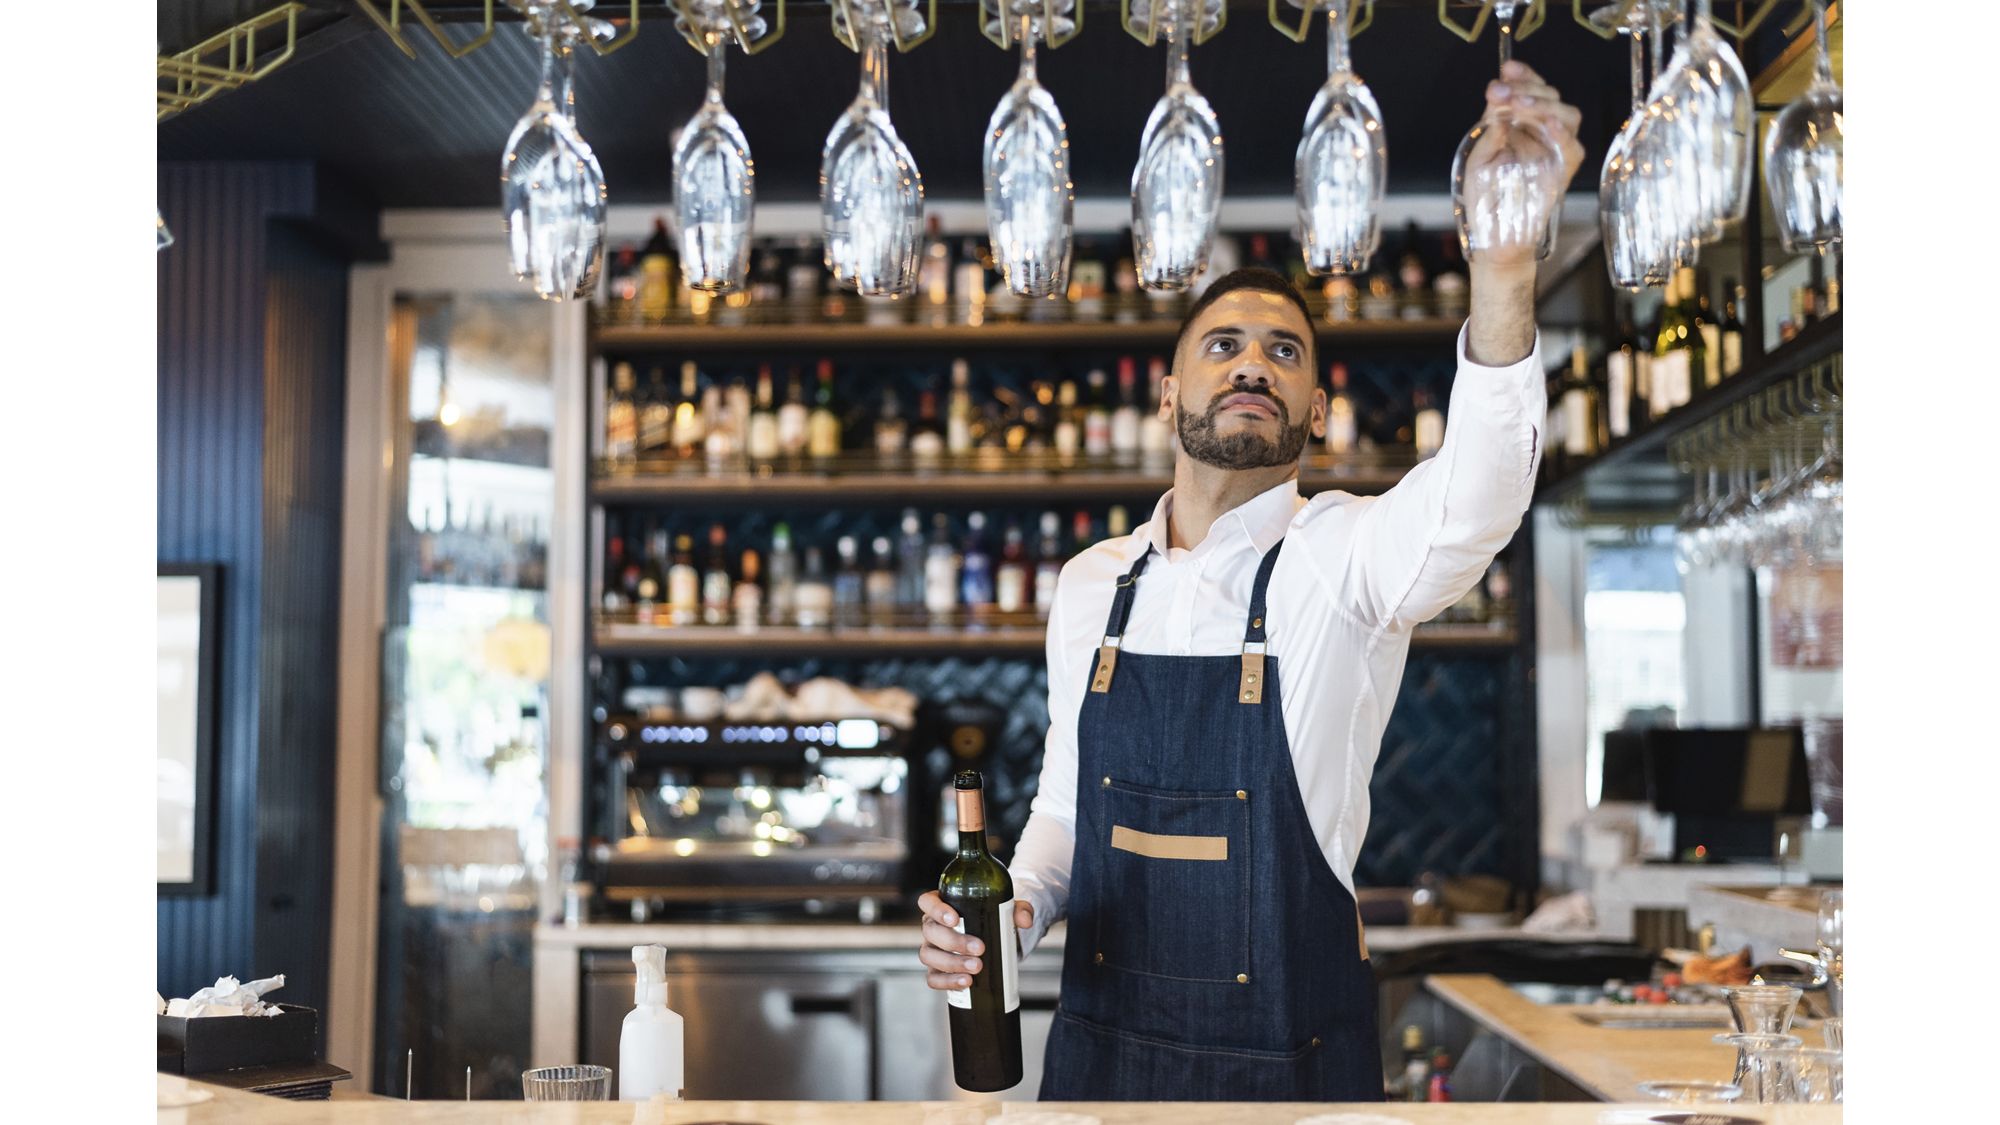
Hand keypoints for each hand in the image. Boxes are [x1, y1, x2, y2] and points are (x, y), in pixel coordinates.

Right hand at [917, 891, 1033, 990]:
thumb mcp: (1006, 909)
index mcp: (943, 905)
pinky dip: (948, 982)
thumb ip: (1019, 910)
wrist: (993, 939)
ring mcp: (932, 949)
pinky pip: (933, 978)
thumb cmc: (993, 918)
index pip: (928, 902)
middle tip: (979, 948)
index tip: (955, 919)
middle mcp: (932, 926)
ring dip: (952, 963)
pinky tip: (966, 982)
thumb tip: (1025, 921)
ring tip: (976, 968)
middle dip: (954, 941)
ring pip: (929, 955)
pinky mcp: (936, 970)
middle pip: (931, 931)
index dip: (936, 910)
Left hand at [1462, 60, 1587, 270]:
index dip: (1522, 76)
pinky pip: (1573, 147)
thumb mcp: (1480, 156)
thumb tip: (1497, 96)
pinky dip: (1561, 132)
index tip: (1506, 70)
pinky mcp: (1564, 170)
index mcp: (1521, 125)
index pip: (1530, 90)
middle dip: (1526, 87)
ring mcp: (1557, 150)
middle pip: (1550, 96)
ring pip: (1566, 114)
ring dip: (1544, 104)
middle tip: (1501, 91)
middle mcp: (1542, 133)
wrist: (1494, 236)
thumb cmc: (1485, 198)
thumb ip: (1491, 127)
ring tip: (1520, 104)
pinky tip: (1546, 123)